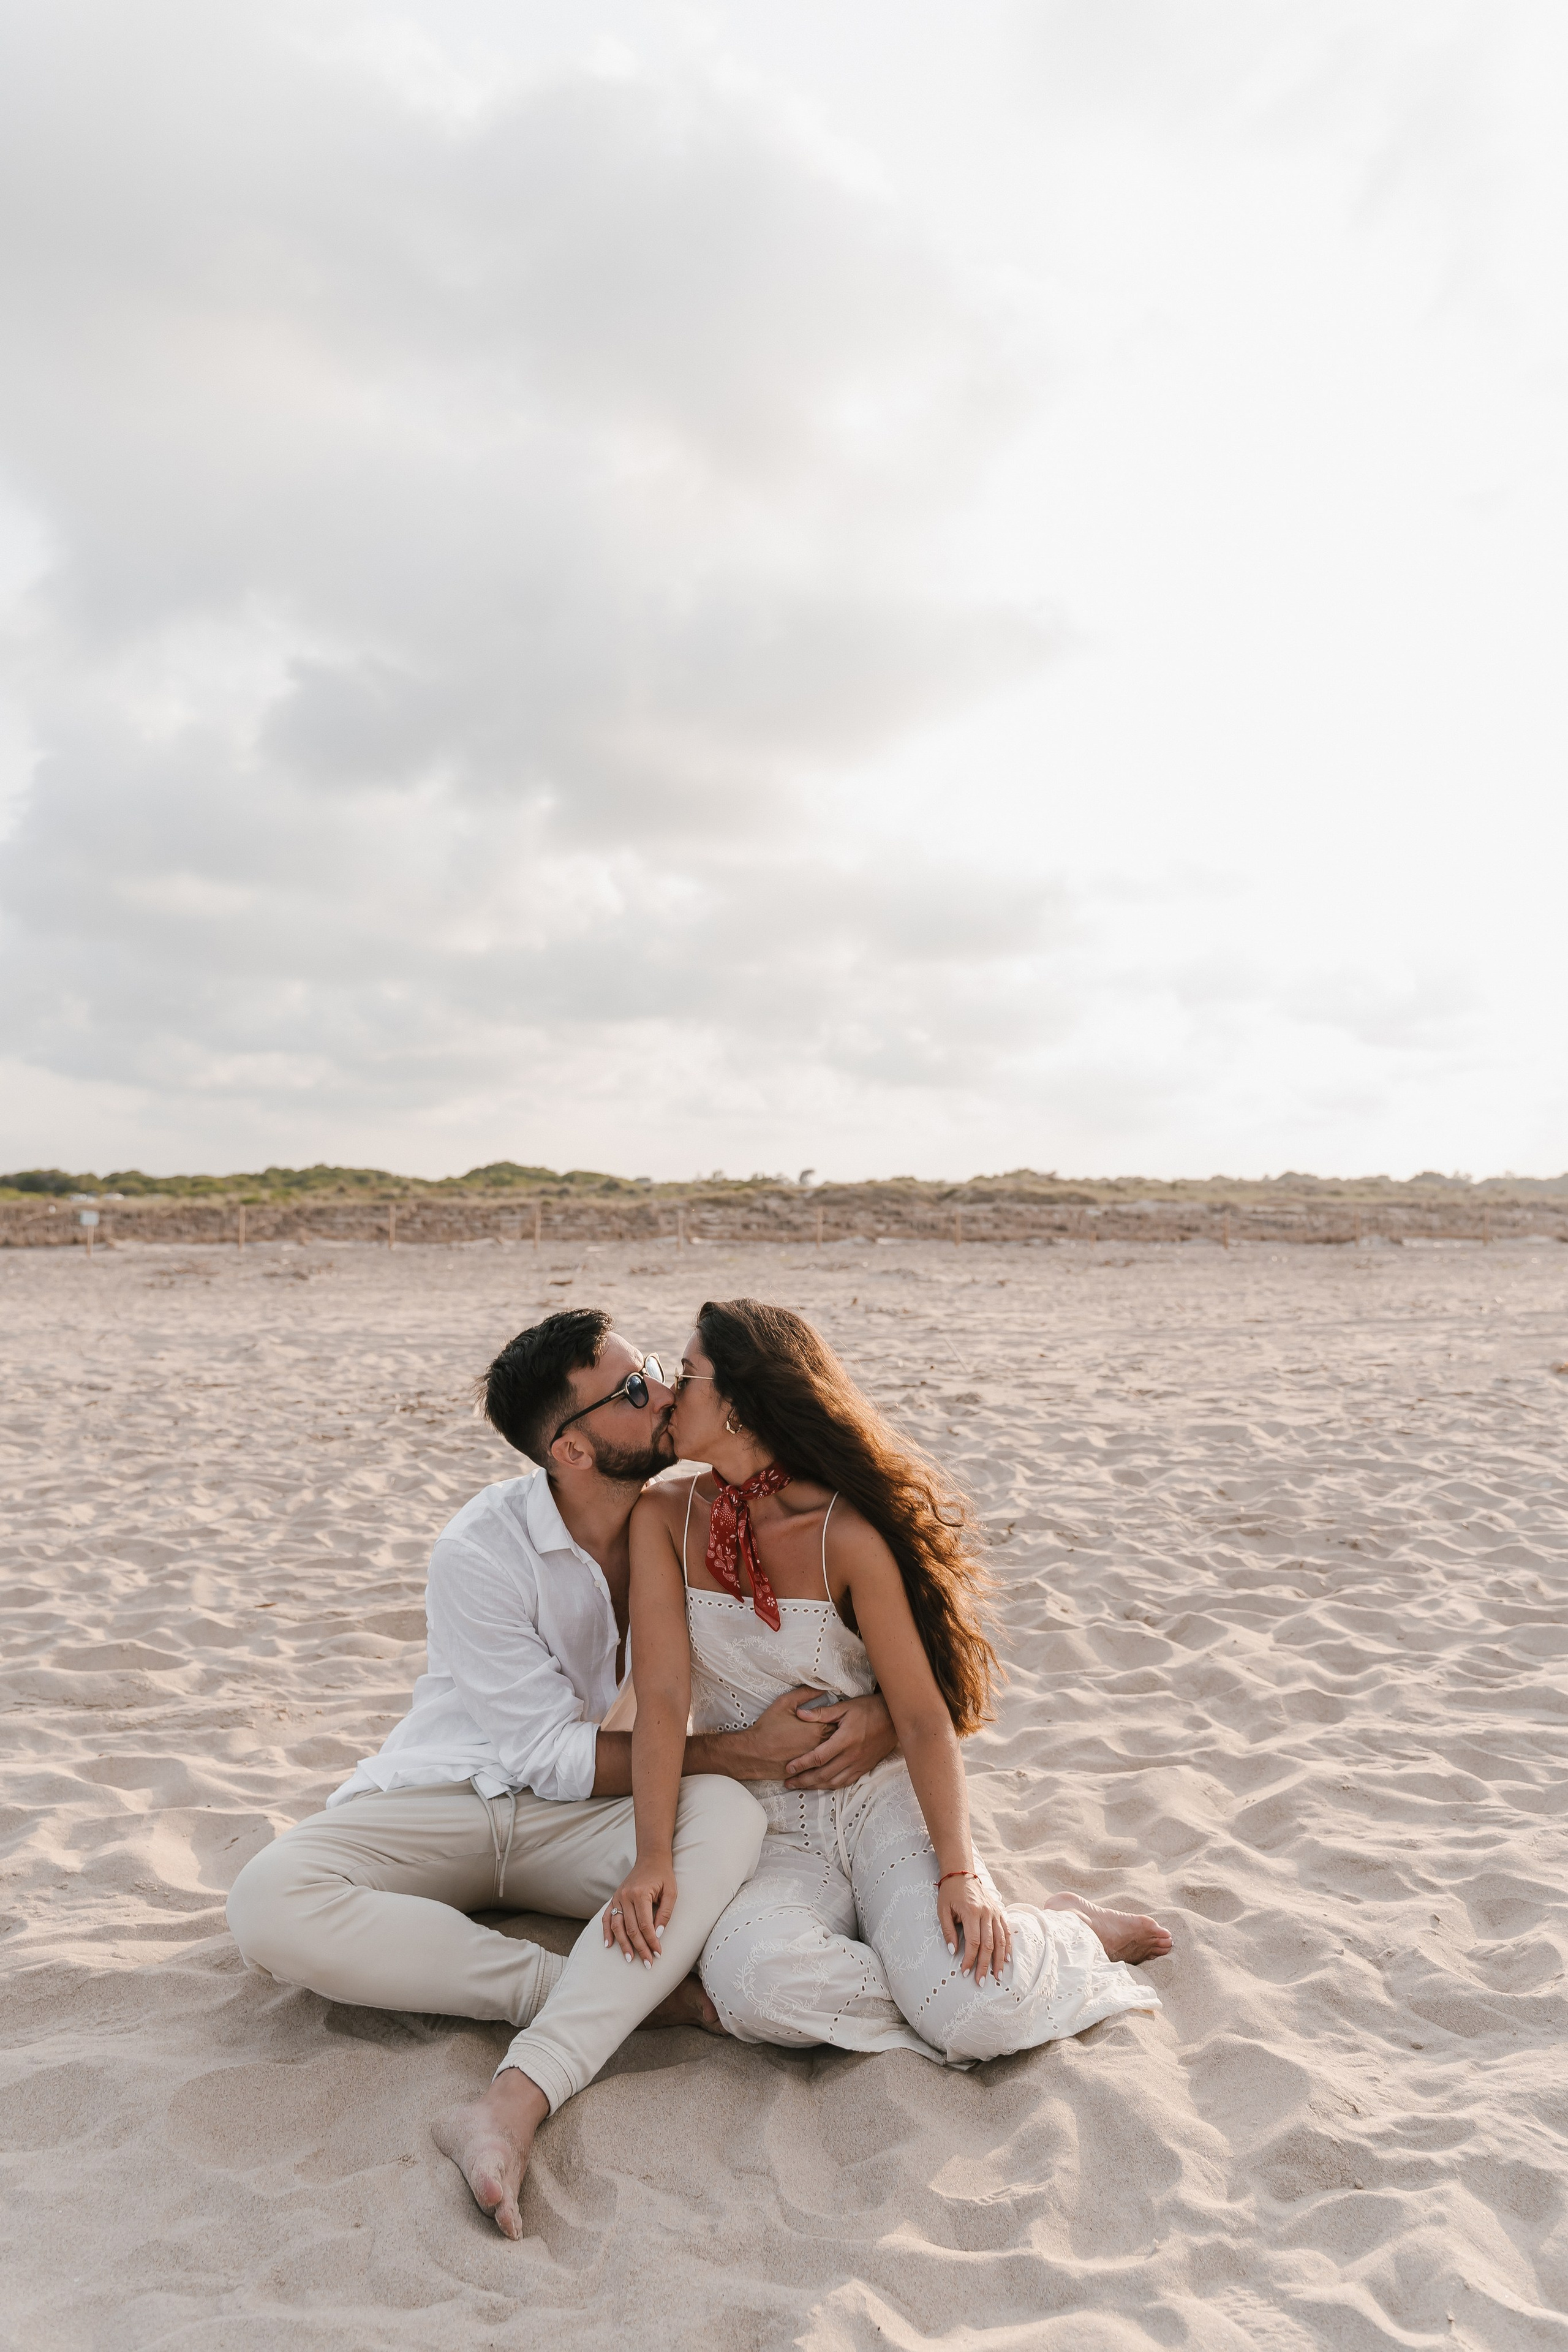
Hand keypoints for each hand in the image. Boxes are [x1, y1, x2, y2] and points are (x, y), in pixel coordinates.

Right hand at [604, 1852, 674, 1968]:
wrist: (651, 1857)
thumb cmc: (663, 1875)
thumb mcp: (671, 1892)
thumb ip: (665, 1913)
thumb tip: (657, 1934)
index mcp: (640, 1894)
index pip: (645, 1925)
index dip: (651, 1941)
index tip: (658, 1953)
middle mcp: (626, 1896)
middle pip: (631, 1929)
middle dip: (640, 1948)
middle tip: (648, 1963)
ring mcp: (617, 1897)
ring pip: (617, 1926)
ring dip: (623, 1945)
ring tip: (630, 1959)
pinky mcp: (614, 1898)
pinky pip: (607, 1917)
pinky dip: (606, 1931)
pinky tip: (608, 1945)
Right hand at [742, 1686, 836, 1777]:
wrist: (753, 1753)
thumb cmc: (768, 1727)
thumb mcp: (785, 1703)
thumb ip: (806, 1693)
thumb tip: (823, 1688)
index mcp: (818, 1728)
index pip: (838, 1722)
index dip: (838, 1719)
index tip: (838, 1716)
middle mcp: (820, 1746)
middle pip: (838, 1740)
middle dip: (838, 1734)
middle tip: (837, 1728)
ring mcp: (814, 1762)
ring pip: (832, 1755)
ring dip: (832, 1748)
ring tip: (831, 1742)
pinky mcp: (807, 1772)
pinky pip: (821, 1767)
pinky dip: (823, 1762)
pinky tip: (820, 1757)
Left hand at [783, 1690, 896, 1789]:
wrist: (894, 1719)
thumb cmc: (868, 1710)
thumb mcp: (845, 1707)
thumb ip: (821, 1713)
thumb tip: (800, 1714)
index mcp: (845, 1740)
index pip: (819, 1756)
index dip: (802, 1764)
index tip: (788, 1768)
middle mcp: (852, 1756)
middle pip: (824, 1774)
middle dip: (804, 1780)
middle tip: (788, 1783)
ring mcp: (859, 1764)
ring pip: (834, 1782)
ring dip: (816, 1786)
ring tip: (801, 1787)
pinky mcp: (865, 1768)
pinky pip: (846, 1782)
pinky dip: (832, 1786)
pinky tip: (822, 1785)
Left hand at [938, 1871, 1011, 1981]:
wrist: (961, 1874)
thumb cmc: (950, 1893)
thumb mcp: (943, 1910)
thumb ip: (948, 1931)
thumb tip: (953, 1951)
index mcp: (971, 1912)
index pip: (974, 1941)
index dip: (970, 1959)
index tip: (965, 1972)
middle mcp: (986, 1912)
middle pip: (988, 1944)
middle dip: (985, 1965)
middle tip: (981, 1981)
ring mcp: (995, 1912)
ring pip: (1000, 1939)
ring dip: (999, 1959)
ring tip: (998, 1975)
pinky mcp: (999, 1911)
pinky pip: (1006, 1931)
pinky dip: (1007, 1946)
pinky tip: (1006, 1958)